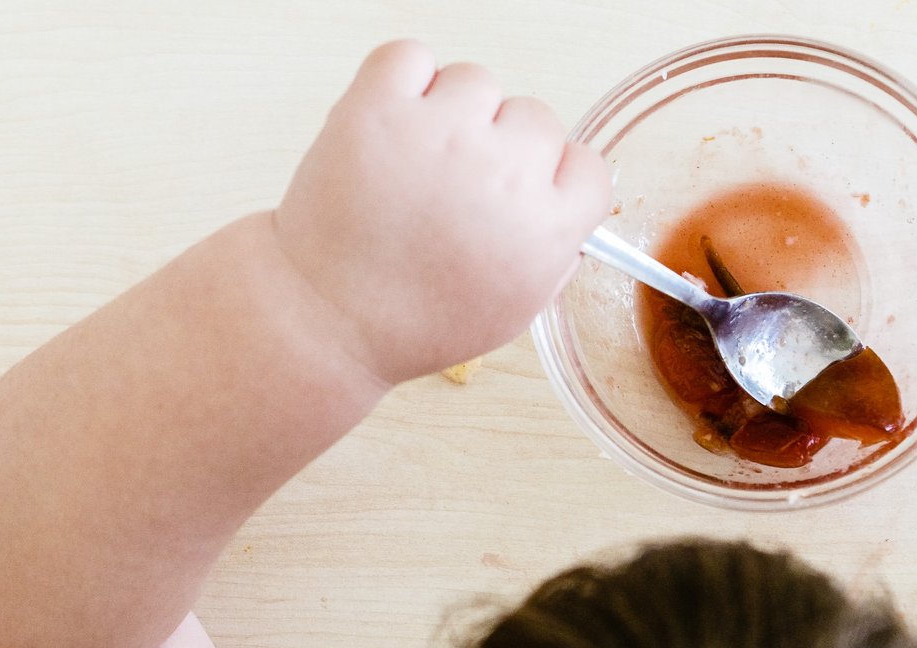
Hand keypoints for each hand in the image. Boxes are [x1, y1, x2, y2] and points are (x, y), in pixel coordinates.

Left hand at [271, 41, 611, 382]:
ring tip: (419, 159)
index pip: (588, 167)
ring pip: (477, 82)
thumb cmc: (416, 321)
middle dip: (503, 146)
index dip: (556, 179)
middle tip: (460, 184)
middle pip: (536, 118)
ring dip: (454, 110)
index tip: (528, 191)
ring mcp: (440, 134)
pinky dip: (405, 81)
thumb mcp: (515, 311)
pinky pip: (413, 56)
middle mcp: (502, 174)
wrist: (328, 319)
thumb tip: (569, 206)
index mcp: (545, 229)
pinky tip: (395, 126)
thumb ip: (555, 254)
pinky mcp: (379, 107)